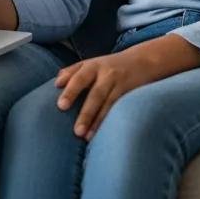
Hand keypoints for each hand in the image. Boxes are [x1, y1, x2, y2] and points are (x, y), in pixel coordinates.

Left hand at [56, 35, 199, 139]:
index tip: (60, 106)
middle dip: (86, 113)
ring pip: (109, 104)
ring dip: (98, 122)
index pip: (79, 78)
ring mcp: (121, 85)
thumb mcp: (91, 63)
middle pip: (95, 94)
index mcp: (93, 65)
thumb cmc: (109, 65)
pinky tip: (103, 133)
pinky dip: (111, 121)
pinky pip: (120, 109)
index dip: (70, 91)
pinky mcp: (132, 95)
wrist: (142, 61)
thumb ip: (73, 71)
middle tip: (75, 130)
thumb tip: (57, 82)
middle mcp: (107, 74)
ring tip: (86, 137)